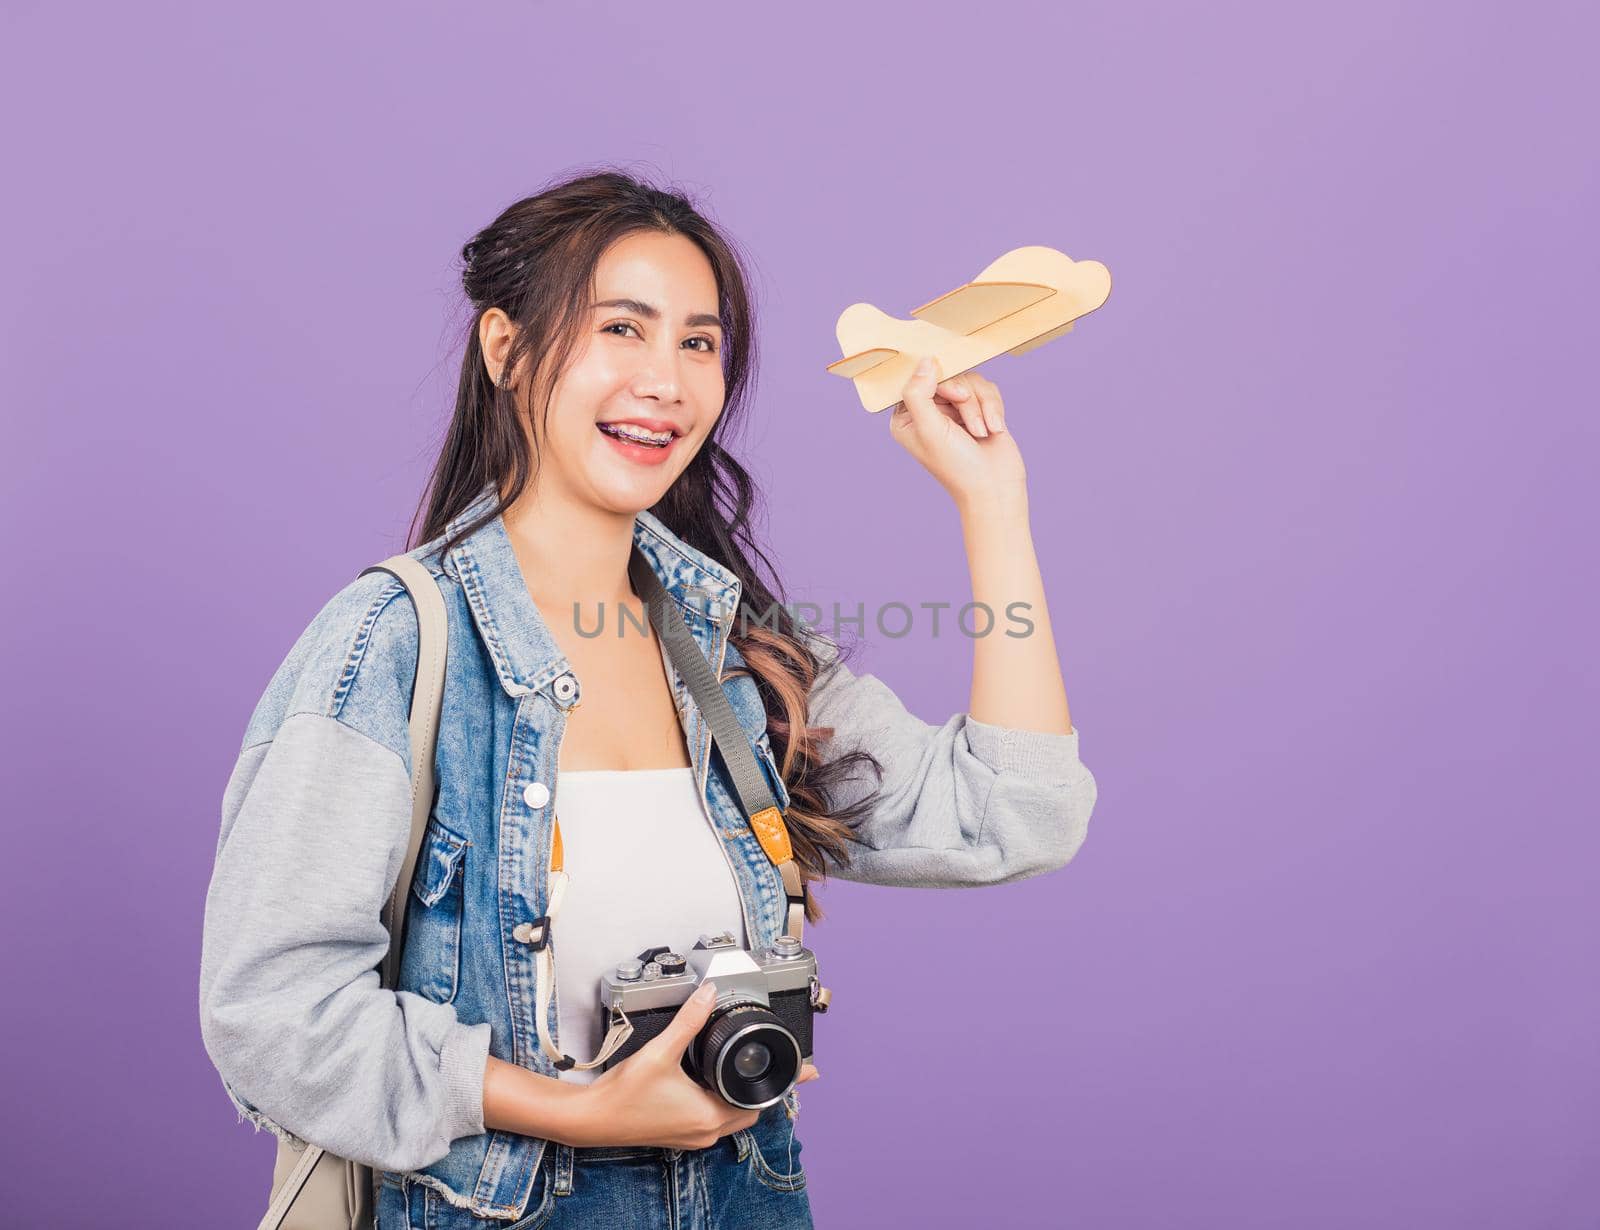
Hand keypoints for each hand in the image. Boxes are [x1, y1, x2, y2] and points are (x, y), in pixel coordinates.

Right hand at [574, 981, 818, 1149]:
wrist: (592, 1118)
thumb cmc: (624, 1094)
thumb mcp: (661, 1051)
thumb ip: (689, 1021)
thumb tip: (709, 994)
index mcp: (709, 1115)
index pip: (761, 1100)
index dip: (786, 1084)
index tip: (808, 1073)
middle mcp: (705, 1131)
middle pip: (750, 1110)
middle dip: (765, 1089)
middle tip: (782, 1066)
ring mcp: (691, 1135)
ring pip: (732, 1116)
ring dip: (742, 1096)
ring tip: (750, 1070)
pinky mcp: (679, 1132)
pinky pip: (713, 1119)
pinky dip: (721, 1102)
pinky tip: (714, 1083)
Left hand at [889, 355, 1027, 514]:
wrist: (995, 487)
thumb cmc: (958, 466)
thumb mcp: (930, 429)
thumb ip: (920, 393)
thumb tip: (925, 361)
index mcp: (906, 417)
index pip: (915, 379)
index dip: (936, 381)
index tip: (951, 398)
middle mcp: (928, 411)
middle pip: (946, 375)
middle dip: (964, 399)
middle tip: (970, 425)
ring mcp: (954, 409)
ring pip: (970, 379)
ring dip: (980, 406)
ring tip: (981, 432)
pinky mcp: (979, 408)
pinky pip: (987, 387)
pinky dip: (993, 408)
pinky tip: (994, 430)